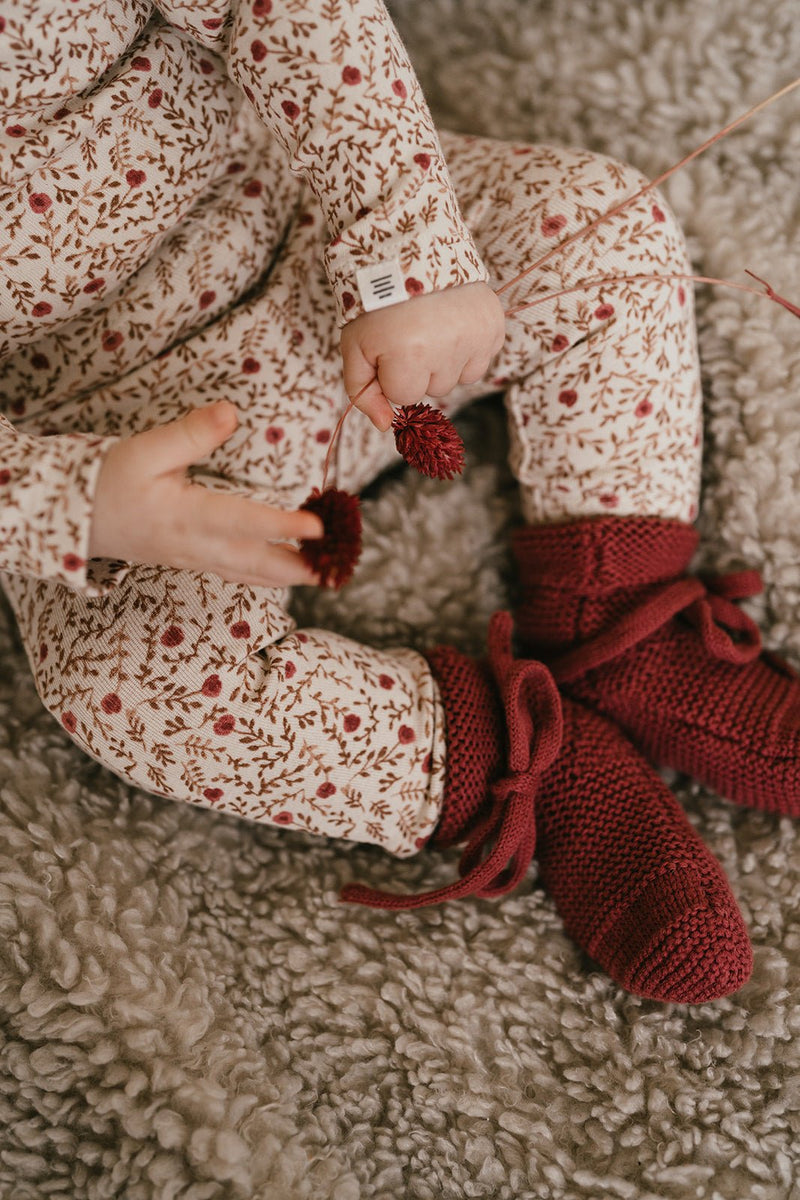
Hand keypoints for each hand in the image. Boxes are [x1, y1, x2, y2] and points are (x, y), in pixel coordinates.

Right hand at [88, 401, 323, 586]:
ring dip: (287, 576)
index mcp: (187, 517)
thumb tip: (232, 412)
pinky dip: (264, 575)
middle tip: (337, 571)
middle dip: (299, 568)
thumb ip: (190, 432)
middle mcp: (196, 545)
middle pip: (256, 562)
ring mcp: (195, 558)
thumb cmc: (108, 481)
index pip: (245, 523)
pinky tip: (284, 574)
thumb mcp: (144, 450)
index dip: (284, 526)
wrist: (73, 518)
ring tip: (324, 576)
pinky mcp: (192, 559)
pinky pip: (236, 574)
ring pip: (249, 573)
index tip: (318, 527)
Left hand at [339, 280, 505, 430]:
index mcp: (410, 356)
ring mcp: (476, 337)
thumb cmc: (376, 302)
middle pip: (435, 388)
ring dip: (445, 361)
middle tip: (410, 333)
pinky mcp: (494, 325)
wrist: (410, 250)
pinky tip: (452, 324)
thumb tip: (385, 425)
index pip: (405, 395)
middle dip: (420, 368)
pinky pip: (482, 359)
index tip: (389, 346)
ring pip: (460, 377)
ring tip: (432, 327)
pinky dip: (467, 348)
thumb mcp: (355, 346)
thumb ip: (363, 391)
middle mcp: (449, 349)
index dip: (393, 374)